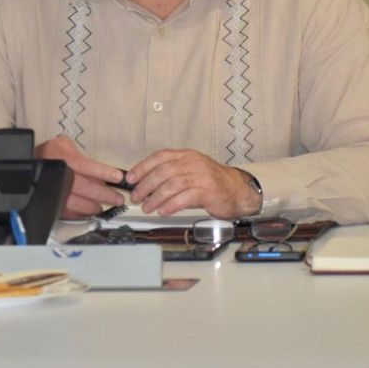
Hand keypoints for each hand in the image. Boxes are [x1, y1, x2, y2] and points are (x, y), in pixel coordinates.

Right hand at [35, 135, 126, 218]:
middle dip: (105, 194)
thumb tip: (100, 168)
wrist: (28, 163)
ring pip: (78, 203)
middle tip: (118, 198)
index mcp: (62, 158)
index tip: (118, 177)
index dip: (104, 172)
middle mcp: (58, 175)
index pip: (87, 166)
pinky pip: (68, 212)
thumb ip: (79, 154)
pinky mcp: (51, 202)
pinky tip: (89, 212)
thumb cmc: (48, 153)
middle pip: (86, 188)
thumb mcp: (62, 144)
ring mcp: (54, 191)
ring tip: (104, 206)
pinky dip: (80, 214)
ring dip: (94, 206)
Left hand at [125, 149, 260, 218]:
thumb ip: (171, 174)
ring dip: (156, 197)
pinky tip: (163, 211)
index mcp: (186, 156)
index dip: (142, 167)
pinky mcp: (208, 192)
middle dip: (146, 185)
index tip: (130, 178)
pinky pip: (185, 198)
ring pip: (172, 185)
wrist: (238, 191)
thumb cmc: (210, 183)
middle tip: (137, 197)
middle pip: (163, 171)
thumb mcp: (190, 172)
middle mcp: (193, 163)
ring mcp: (202, 176)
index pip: (160, 157)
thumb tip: (144, 184)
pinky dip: (171, 205)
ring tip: (148, 207)